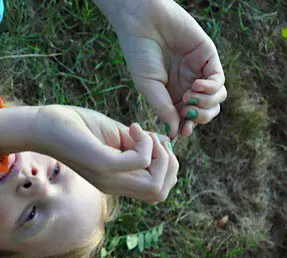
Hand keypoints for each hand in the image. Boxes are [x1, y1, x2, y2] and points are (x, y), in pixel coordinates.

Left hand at [31, 105, 178, 202]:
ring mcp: (107, 177)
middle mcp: (113, 184)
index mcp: (117, 180)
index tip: (152, 139)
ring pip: (155, 187)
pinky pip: (140, 162)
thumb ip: (140, 143)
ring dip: (161, 156)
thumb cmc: (77, 126)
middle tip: (154, 138)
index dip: (166, 165)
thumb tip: (167, 143)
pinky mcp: (101, 164)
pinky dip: (145, 143)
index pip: (157, 191)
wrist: (43, 124)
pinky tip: (131, 128)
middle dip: (169, 163)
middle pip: (160, 193)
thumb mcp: (116, 134)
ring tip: (144, 134)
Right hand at [96, 0, 226, 136]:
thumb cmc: (139, 53)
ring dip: (207, 104)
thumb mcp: (148, 86)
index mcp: (169, 94)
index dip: (188, 127)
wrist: (142, 23)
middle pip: (206, 111)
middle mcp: (186, 84)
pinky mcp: (208, 57)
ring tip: (190, 96)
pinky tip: (197, 85)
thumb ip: (163, 108)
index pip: (187, 118)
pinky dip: (211, 88)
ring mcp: (198, 71)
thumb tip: (175, 133)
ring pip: (217, 98)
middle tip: (188, 113)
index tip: (183, 131)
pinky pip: (219, 80)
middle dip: (201, 117)